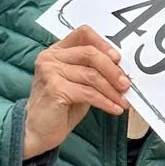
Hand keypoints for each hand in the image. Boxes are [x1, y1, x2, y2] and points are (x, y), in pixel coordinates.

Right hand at [24, 26, 130, 158]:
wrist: (38, 132)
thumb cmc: (60, 108)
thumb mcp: (78, 83)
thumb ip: (92, 71)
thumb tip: (122, 70)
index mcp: (57, 51)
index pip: (83, 34)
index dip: (103, 44)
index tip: (119, 59)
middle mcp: (50, 57)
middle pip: (90, 53)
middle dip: (113, 70)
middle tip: (126, 84)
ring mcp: (50, 72)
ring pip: (92, 75)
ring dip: (112, 90)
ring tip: (123, 101)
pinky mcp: (55, 89)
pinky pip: (88, 93)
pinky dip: (105, 102)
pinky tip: (114, 109)